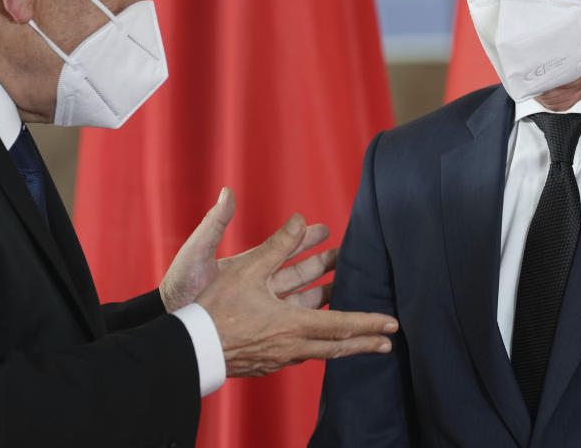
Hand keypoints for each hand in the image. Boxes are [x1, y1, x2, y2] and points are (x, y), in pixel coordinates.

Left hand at [159, 187, 334, 312]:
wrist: (175, 324)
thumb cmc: (180, 284)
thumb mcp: (198, 250)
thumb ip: (215, 223)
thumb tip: (227, 192)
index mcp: (247, 265)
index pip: (282, 248)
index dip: (303, 238)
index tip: (325, 228)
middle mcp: (257, 287)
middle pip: (297, 273)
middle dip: (322, 262)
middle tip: (347, 254)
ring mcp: (259, 309)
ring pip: (300, 299)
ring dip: (323, 291)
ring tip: (347, 283)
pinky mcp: (260, 329)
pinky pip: (291, 324)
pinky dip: (310, 320)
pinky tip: (328, 320)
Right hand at [192, 190, 398, 377]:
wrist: (188, 346)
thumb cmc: (214, 307)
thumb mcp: (247, 269)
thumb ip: (276, 243)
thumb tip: (298, 218)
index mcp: (291, 324)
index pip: (340, 325)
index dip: (368, 323)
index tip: (392, 325)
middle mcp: (290, 346)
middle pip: (336, 345)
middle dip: (364, 340)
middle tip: (388, 342)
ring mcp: (277, 358)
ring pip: (317, 348)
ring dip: (337, 337)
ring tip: (354, 332)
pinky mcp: (264, 363)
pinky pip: (297, 353)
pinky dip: (312, 343)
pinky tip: (312, 337)